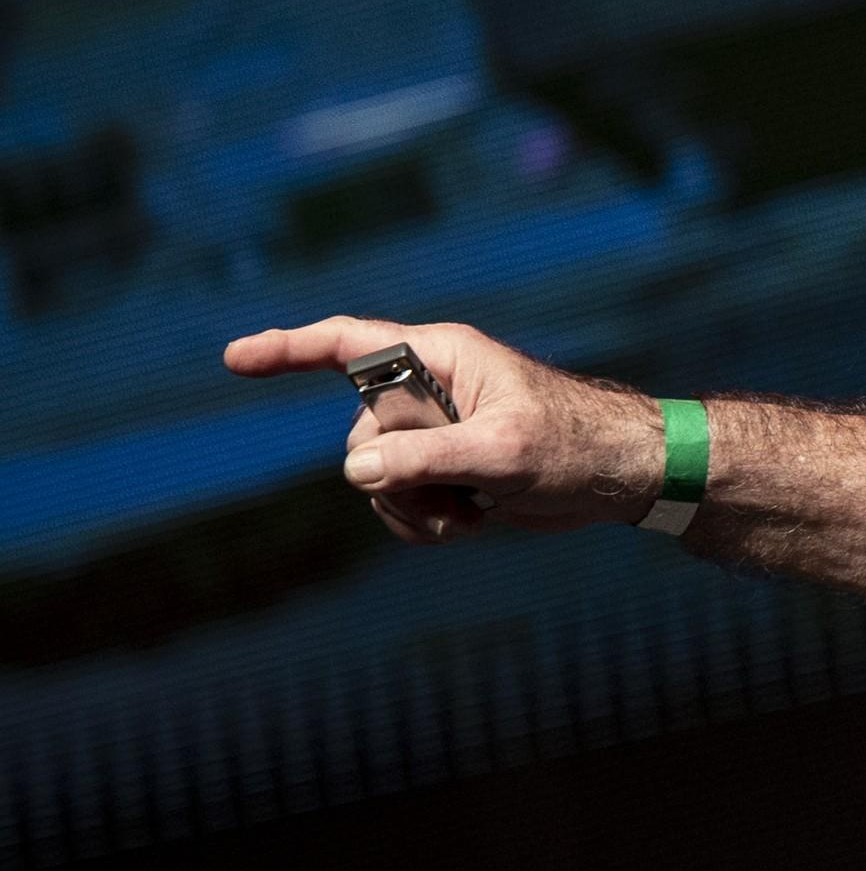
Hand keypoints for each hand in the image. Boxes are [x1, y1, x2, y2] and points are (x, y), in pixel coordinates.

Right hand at [221, 316, 665, 542]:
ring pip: (374, 474)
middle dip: (394, 472)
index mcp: (441, 356)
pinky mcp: (447, 470)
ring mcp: (435, 432)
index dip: (288, 349)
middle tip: (456, 492)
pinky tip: (466, 526)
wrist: (625, 477)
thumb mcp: (502, 452)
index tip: (234, 358)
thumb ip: (425, 458)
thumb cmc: (577, 445)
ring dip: (408, 506)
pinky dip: (419, 522)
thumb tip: (355, 470)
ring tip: (466, 517)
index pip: (348, 344)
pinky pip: (398, 499)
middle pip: (361, 429)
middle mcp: (430, 388)